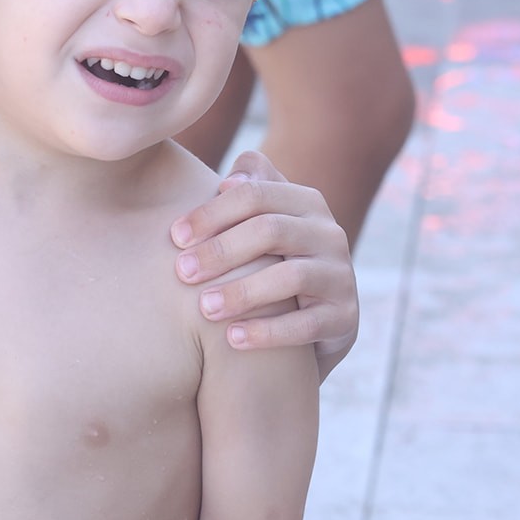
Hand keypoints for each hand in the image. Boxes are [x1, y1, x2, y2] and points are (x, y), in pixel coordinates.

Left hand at [171, 150, 357, 365]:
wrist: (316, 318)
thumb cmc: (271, 259)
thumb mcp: (262, 221)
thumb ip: (247, 190)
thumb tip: (228, 180)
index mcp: (306, 202)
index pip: (256, 194)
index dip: (212, 213)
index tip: (175, 236)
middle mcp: (328, 233)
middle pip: (271, 230)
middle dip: (221, 250)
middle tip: (182, 272)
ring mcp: (340, 275)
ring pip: (291, 276)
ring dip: (241, 292)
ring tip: (204, 308)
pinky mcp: (344, 317)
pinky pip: (307, 324)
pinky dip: (268, 332)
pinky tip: (232, 339)